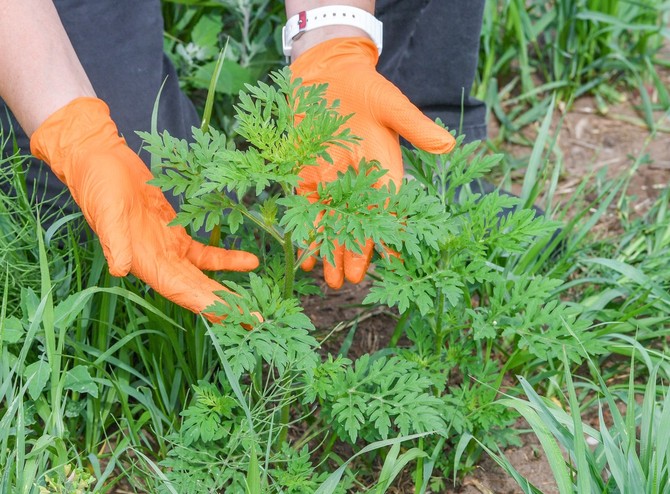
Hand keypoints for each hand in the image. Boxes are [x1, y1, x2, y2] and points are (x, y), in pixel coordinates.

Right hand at [30, 97, 259, 320]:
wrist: (99, 162)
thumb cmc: (98, 186)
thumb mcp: (106, 211)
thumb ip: (115, 241)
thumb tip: (119, 269)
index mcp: (145, 263)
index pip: (183, 291)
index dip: (210, 306)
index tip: (238, 318)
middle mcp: (160, 263)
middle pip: (200, 292)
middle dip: (228, 308)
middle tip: (259, 322)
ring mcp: (170, 250)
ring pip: (205, 277)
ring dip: (230, 292)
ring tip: (257, 305)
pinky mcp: (177, 233)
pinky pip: (206, 253)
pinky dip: (227, 259)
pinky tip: (250, 261)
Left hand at [290, 37, 455, 288]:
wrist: (329, 72)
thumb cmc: (365, 86)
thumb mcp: (391, 104)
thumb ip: (413, 127)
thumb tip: (446, 147)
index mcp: (384, 169)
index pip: (388, 207)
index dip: (388, 233)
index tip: (390, 259)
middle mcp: (358, 181)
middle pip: (357, 222)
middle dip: (354, 251)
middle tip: (350, 280)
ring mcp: (332, 180)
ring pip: (331, 222)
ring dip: (329, 250)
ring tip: (327, 280)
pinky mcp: (307, 174)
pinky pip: (306, 208)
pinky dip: (305, 230)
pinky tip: (304, 254)